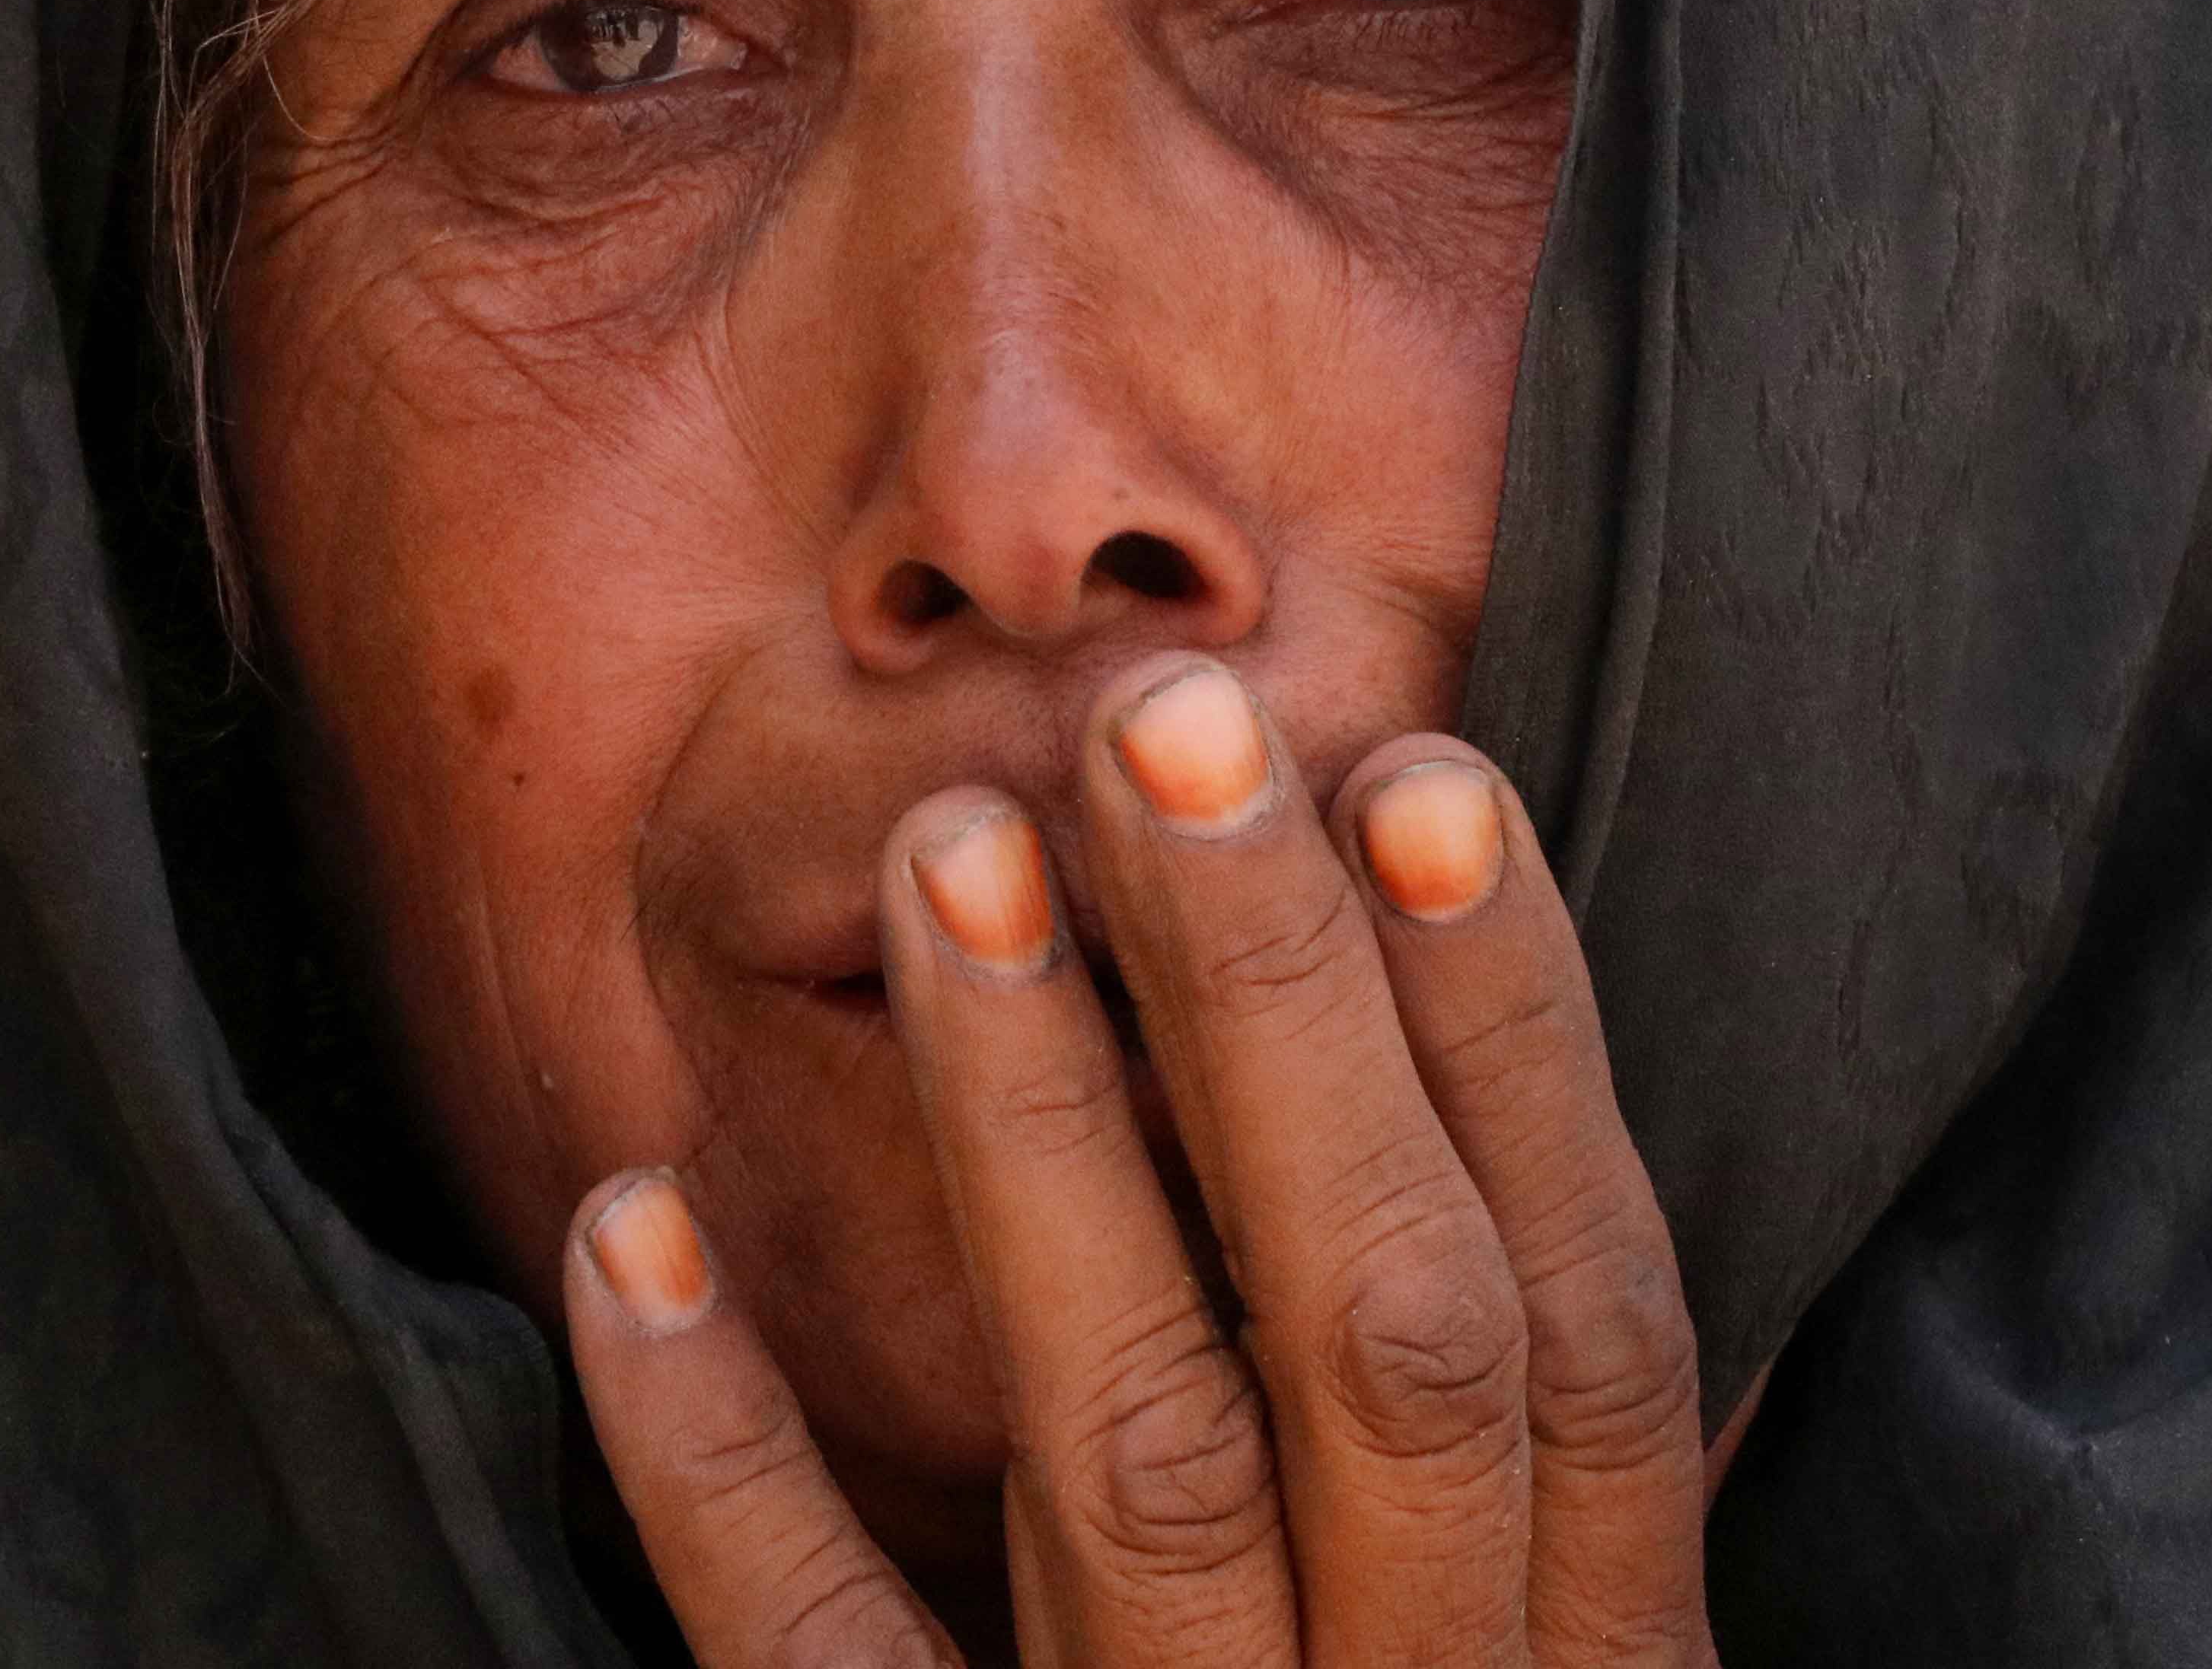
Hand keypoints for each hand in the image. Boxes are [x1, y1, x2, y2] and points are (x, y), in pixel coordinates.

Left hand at [562, 661, 1727, 1665]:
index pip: (1585, 1330)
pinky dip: (712, 1458)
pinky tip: (626, 1226)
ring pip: (1122, 1459)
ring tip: (948, 850)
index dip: (1518, 1054)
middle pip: (1377, 1343)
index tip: (1416, 774)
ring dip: (1034, 1137)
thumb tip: (1455, 1105)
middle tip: (1165, 721)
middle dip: (1281, 1019)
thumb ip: (1498, 1490)